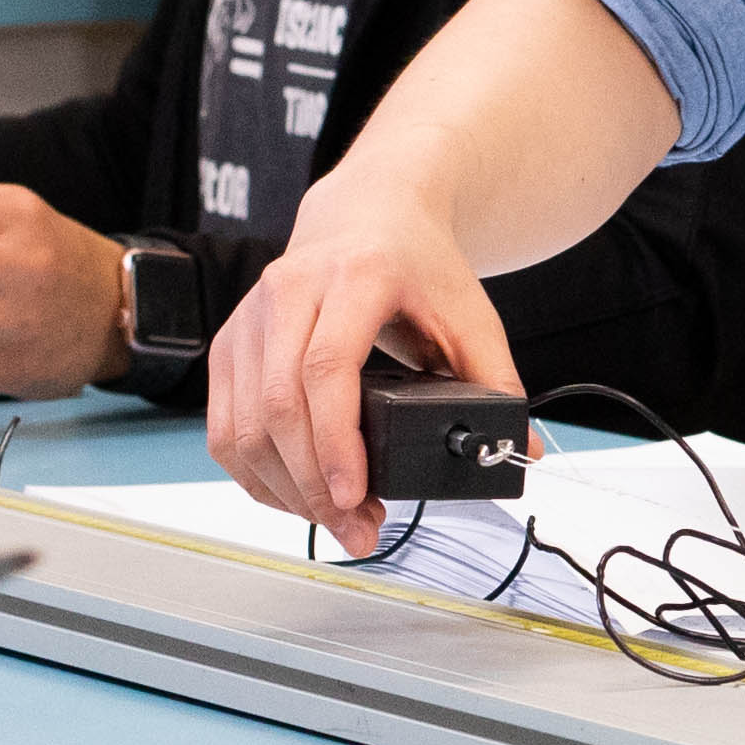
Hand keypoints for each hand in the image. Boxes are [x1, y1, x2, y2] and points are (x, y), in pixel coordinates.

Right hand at [204, 175, 514, 538]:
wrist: (368, 215)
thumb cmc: (417, 265)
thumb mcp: (469, 314)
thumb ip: (496, 381)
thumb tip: (519, 450)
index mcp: (354, 277)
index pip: (326, 368)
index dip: (335, 441)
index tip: (354, 496)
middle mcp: (290, 291)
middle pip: (280, 405)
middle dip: (314, 484)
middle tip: (357, 529)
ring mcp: (251, 317)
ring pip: (244, 424)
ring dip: (285, 489)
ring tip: (336, 521)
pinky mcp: (230, 343)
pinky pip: (226, 425)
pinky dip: (255, 473)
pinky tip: (294, 496)